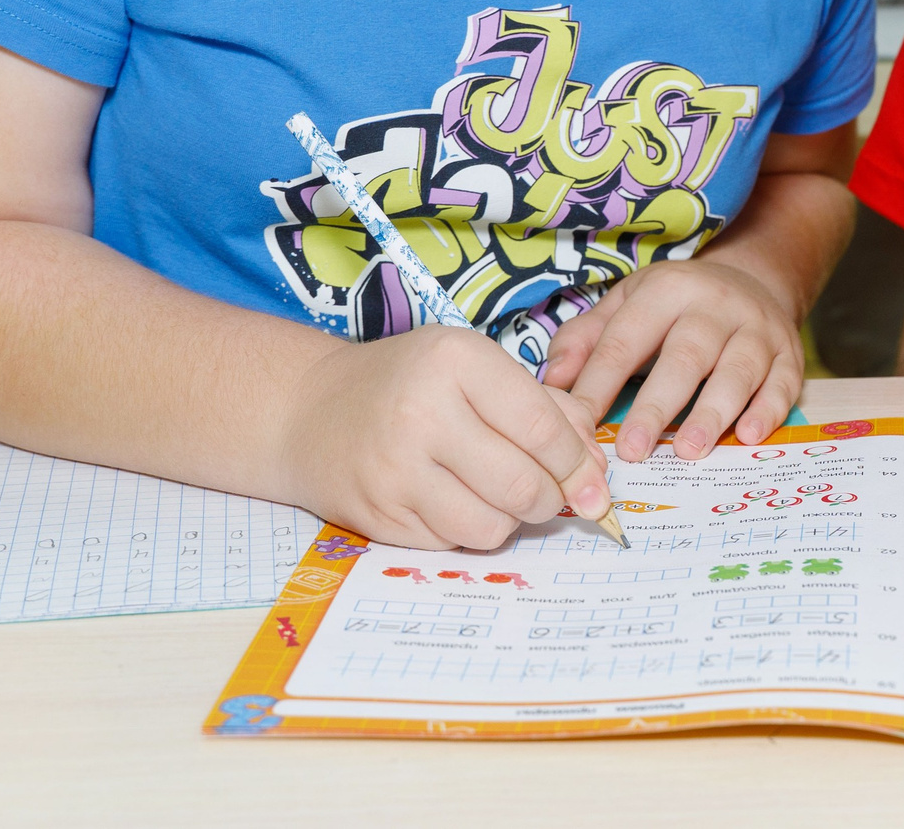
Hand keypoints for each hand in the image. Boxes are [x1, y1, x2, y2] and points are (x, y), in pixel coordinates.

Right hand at [279, 325, 612, 550]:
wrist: (307, 411)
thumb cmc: (408, 384)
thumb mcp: (475, 368)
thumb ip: (545, 408)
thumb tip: (597, 468)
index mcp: (456, 361)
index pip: (543, 429)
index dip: (579, 464)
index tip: (595, 483)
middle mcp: (423, 412)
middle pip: (524, 486)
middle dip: (553, 499)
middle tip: (550, 494)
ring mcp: (395, 469)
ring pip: (493, 525)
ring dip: (512, 520)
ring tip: (500, 496)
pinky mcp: (377, 516)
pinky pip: (453, 543)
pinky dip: (469, 530)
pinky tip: (455, 500)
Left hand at [541, 259, 803, 462]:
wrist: (753, 279)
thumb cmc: (676, 305)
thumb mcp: (627, 304)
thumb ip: (586, 339)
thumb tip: (552, 382)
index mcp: (666, 290)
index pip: (626, 340)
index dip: (599, 385)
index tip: (578, 429)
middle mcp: (715, 305)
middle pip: (685, 356)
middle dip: (657, 405)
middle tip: (632, 451)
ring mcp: (757, 329)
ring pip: (738, 369)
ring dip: (714, 411)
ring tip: (689, 450)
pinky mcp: (790, 353)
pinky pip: (783, 382)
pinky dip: (769, 409)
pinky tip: (750, 436)